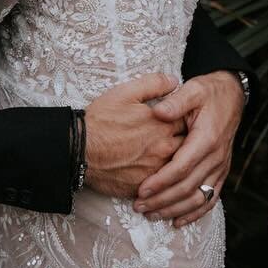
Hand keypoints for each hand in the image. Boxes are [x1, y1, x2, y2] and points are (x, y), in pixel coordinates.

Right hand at [82, 73, 185, 198]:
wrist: (78, 149)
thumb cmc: (100, 120)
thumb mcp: (125, 93)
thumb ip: (154, 84)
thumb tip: (175, 81)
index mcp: (163, 125)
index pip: (189, 124)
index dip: (187, 122)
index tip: (184, 122)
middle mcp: (163, 149)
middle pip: (188, 149)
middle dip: (187, 145)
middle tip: (184, 143)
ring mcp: (155, 170)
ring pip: (177, 170)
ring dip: (176, 165)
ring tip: (172, 161)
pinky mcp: (143, 187)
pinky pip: (162, 186)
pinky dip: (163, 182)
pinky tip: (160, 178)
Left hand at [134, 70, 244, 226]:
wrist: (231, 96)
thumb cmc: (207, 92)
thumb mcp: (192, 89)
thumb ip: (176, 101)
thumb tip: (159, 112)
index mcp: (207, 138)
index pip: (182, 167)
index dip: (161, 181)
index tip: (141, 189)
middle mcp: (216, 157)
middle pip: (187, 187)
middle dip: (162, 200)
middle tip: (139, 206)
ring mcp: (220, 167)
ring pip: (198, 198)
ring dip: (174, 209)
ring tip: (151, 215)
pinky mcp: (221, 172)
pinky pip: (210, 199)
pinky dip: (194, 213)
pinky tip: (177, 221)